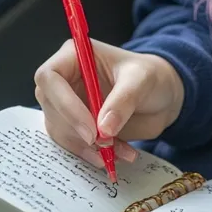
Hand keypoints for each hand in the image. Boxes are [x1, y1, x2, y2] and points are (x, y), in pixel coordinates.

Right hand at [34, 40, 183, 168]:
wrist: (161, 96)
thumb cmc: (150, 76)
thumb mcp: (142, 80)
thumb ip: (123, 101)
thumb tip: (103, 130)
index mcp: (75, 56)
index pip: (49, 77)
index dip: (64, 104)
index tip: (90, 128)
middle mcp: (65, 81)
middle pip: (50, 108)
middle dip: (75, 130)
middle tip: (104, 142)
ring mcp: (68, 105)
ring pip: (59, 131)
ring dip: (86, 147)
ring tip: (117, 150)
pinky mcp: (76, 127)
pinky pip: (74, 145)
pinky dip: (93, 154)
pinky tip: (117, 155)